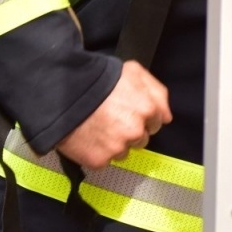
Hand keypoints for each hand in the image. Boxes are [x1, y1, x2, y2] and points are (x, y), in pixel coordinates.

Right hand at [56, 61, 172, 170]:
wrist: (64, 93)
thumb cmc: (98, 79)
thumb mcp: (134, 71)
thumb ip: (157, 92)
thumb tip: (167, 116)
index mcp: (148, 109)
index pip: (157, 123)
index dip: (143, 117)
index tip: (130, 113)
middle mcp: (136, 131)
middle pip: (141, 139)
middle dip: (130, 131)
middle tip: (112, 119)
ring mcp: (118, 148)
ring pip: (124, 152)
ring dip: (114, 143)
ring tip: (98, 126)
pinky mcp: (100, 160)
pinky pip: (105, 160)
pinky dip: (98, 151)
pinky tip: (89, 136)